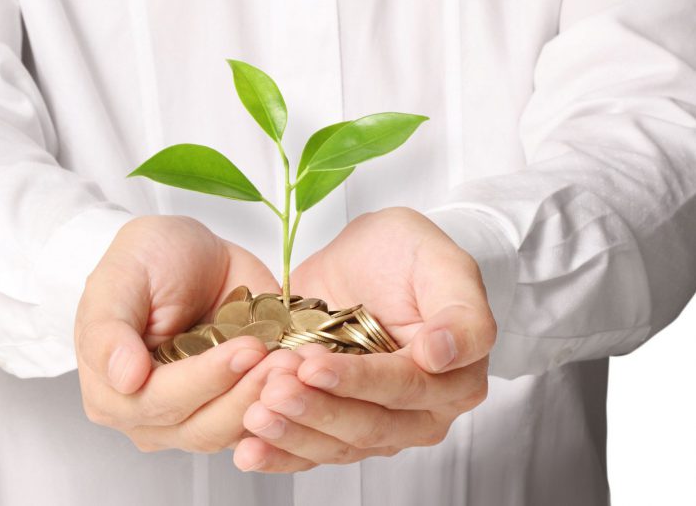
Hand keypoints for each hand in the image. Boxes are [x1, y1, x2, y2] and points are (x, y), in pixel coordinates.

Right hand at [75, 215, 287, 451]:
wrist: (192, 251)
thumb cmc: (147, 259)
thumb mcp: (119, 279)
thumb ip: (109, 330)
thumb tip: (124, 378)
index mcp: (112, 392)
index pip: (158, 402)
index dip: (204, 380)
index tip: (246, 349)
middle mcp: (152, 416)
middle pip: (201, 426)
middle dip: (246, 393)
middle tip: (284, 359)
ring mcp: (196, 416)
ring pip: (235, 430)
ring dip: (270, 399)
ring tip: (296, 361)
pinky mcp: (235, 407)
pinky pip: (262, 420)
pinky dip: (285, 400)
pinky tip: (304, 369)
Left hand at [233, 207, 495, 471]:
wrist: (367, 259)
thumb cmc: (409, 255)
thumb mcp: (442, 263)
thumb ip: (460, 311)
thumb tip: (440, 354)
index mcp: (456, 378)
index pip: (406, 387)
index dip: (359, 381)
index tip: (313, 365)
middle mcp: (422, 411)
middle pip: (370, 425)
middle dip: (318, 410)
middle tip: (273, 389)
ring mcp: (381, 425)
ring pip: (338, 445)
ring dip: (294, 434)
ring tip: (255, 414)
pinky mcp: (340, 429)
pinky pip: (313, 451)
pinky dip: (279, 454)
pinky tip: (248, 449)